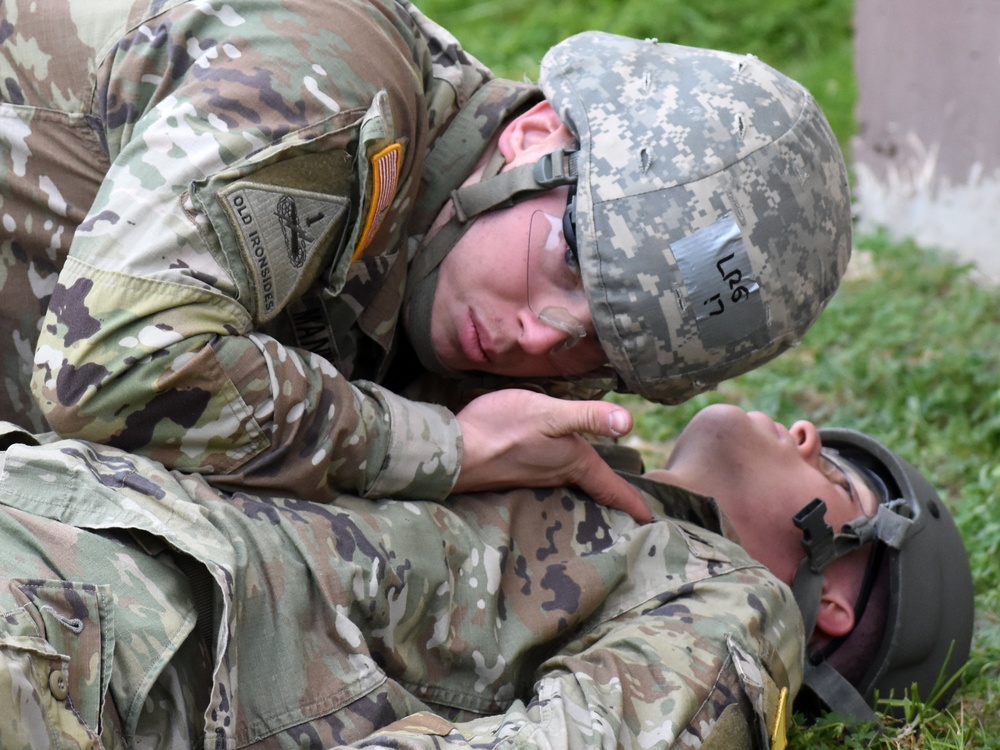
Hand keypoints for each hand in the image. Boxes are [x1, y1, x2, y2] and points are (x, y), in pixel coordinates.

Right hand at [452, 389, 650, 522]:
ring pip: (570, 486)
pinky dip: (561, 480)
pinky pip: (548, 480)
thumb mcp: (549, 415)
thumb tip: (630, 423)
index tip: (650, 518)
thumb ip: (588, 417)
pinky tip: (554, 473)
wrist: (452, 453)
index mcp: (573, 462)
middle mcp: (556, 474)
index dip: (632, 501)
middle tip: (630, 507)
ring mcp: (533, 477)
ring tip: (599, 492)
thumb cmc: (502, 429)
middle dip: (612, 497)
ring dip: (587, 490)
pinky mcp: (513, 473)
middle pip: (592, 490)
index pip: (610, 487)